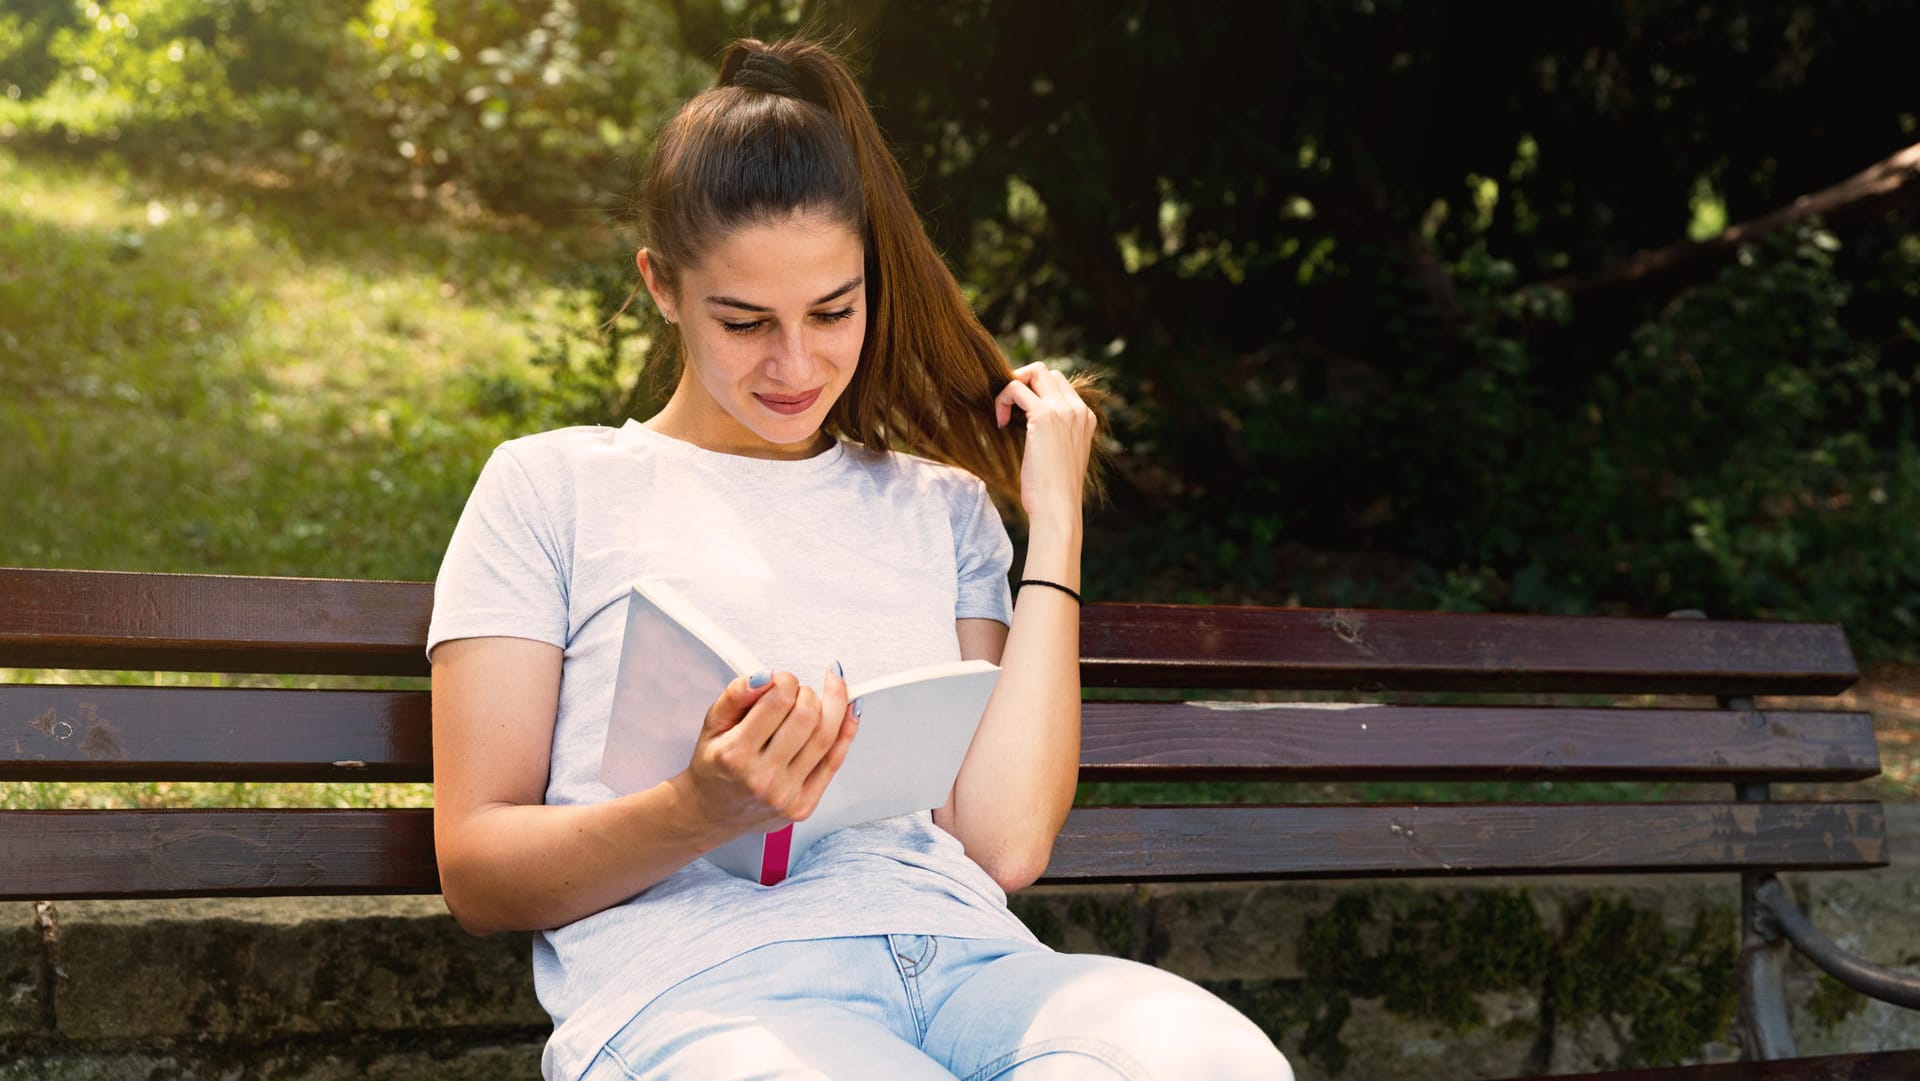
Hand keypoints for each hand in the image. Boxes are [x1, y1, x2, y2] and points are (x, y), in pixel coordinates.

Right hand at [673, 665, 858, 840]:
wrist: (711, 814)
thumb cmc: (714, 765)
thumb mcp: (712, 725)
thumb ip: (735, 696)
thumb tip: (765, 676)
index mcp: (735, 754)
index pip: (777, 701)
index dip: (785, 680)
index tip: (781, 680)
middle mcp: (762, 778)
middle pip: (806, 716)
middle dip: (807, 692)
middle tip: (797, 691)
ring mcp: (785, 795)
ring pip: (826, 737)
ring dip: (834, 704)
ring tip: (832, 687)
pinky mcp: (803, 806)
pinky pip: (834, 761)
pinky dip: (847, 730)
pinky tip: (851, 709)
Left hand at [994, 361, 1096, 521]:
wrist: (1058, 508)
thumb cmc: (1054, 491)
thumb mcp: (1060, 456)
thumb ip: (1054, 435)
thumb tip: (1029, 425)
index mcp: (1085, 417)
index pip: (1059, 384)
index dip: (1035, 392)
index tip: (1018, 413)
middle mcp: (1077, 409)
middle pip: (1047, 372)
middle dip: (1022, 383)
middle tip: (1008, 408)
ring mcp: (1063, 410)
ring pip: (1035, 371)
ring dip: (1012, 387)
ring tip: (1003, 414)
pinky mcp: (1044, 416)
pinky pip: (1016, 388)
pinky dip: (1003, 400)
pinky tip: (1000, 423)